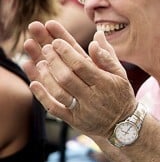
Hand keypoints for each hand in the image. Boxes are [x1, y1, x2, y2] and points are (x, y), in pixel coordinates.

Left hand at [23, 21, 136, 137]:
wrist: (123, 125)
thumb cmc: (120, 94)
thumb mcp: (120, 74)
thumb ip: (107, 56)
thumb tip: (96, 36)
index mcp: (105, 83)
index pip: (81, 65)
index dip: (66, 52)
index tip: (56, 41)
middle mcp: (93, 96)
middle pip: (67, 77)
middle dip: (53, 60)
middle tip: (45, 48)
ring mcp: (82, 110)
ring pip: (59, 92)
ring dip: (46, 76)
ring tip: (40, 62)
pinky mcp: (74, 121)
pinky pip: (55, 109)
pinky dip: (42, 96)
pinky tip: (34, 83)